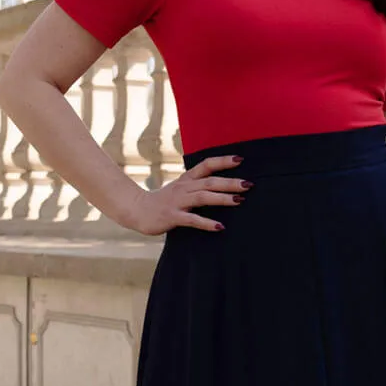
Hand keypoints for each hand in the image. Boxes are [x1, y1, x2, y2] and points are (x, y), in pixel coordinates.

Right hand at [124, 154, 250, 234]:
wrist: (136, 210)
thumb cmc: (163, 201)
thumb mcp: (180, 189)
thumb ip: (198, 186)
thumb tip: (221, 186)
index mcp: (187, 179)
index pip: (206, 165)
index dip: (223, 161)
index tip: (240, 159)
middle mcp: (184, 187)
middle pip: (210, 181)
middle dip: (230, 182)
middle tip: (249, 184)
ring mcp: (178, 202)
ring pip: (203, 197)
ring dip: (222, 198)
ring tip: (239, 201)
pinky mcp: (172, 217)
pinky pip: (192, 220)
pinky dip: (207, 223)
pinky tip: (220, 226)